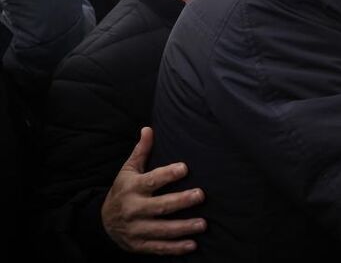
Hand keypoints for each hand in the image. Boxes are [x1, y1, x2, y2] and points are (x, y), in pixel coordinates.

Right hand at [102, 127, 205, 254]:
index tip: (185, 168)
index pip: (152, 180)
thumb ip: (141, 151)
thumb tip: (148, 128)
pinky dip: (175, 248)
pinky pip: (158, 248)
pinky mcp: (139, 245)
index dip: (168, 174)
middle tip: (200, 195)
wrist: (102, 222)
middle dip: (181, 201)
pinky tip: (192, 245)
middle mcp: (133, 209)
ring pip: (162, 229)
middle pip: (160, 206)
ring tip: (203, 223)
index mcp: (132, 188)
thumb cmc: (122, 190)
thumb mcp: (128, 170)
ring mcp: (136, 229)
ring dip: (183, 228)